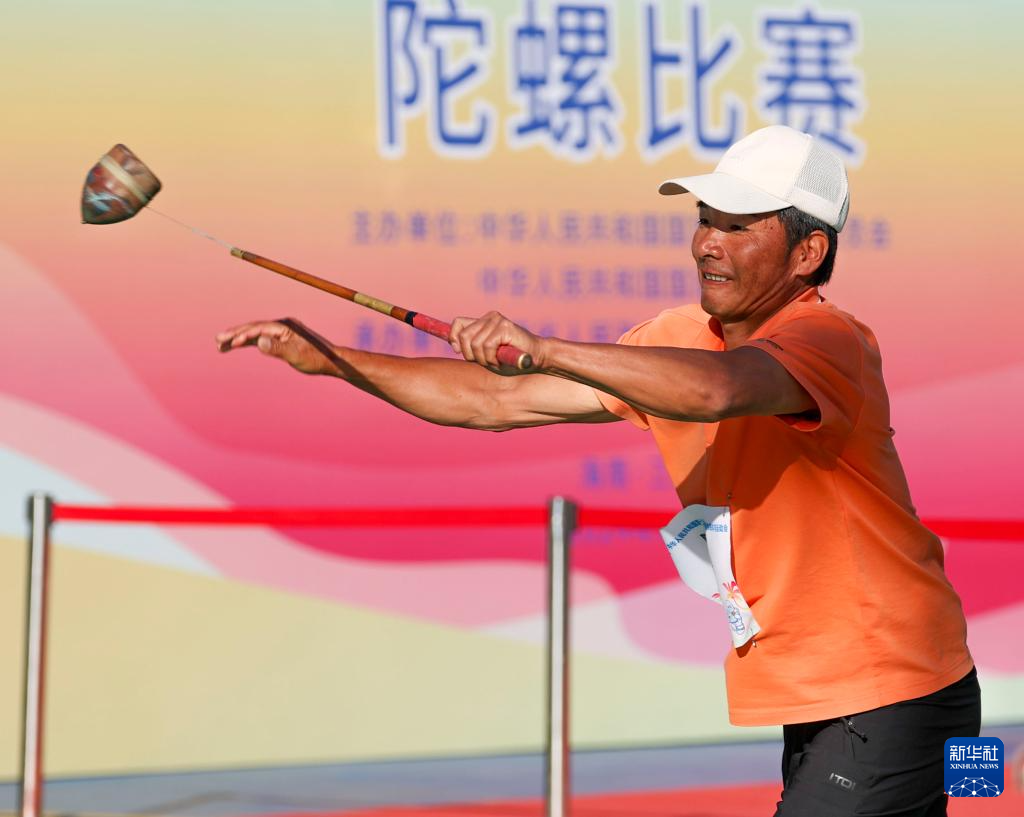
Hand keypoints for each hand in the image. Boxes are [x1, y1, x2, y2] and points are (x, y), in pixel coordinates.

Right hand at [215, 318, 336, 374]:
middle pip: (254, 327)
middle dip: (235, 333)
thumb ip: (278, 348)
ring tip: (220, 345)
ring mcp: (281, 331)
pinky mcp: (281, 338)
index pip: (259, 328)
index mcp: (285, 326)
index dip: (243, 335)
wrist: (331, 360)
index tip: (230, 342)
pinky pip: (261, 338)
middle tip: (217, 340)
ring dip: (238, 338)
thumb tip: (259, 342)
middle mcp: (282, 325)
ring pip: (255, 333)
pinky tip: (236, 346)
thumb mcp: (296, 356)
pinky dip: (248, 342)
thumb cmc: (316, 359)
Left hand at [449, 311, 541, 372]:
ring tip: (496, 360)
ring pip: (475, 343)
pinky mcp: (505, 326)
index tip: (458, 351)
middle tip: (484, 361)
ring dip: (483, 359)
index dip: (453, 338)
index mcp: (483, 321)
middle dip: (470, 354)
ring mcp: (497, 320)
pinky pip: (487, 346)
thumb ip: (472, 347)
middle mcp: (489, 317)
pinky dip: (491, 358)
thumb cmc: (511, 359)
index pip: (458, 323)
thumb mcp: (486, 354)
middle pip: (463, 336)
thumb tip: (453, 345)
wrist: (536, 358)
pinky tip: (501, 359)